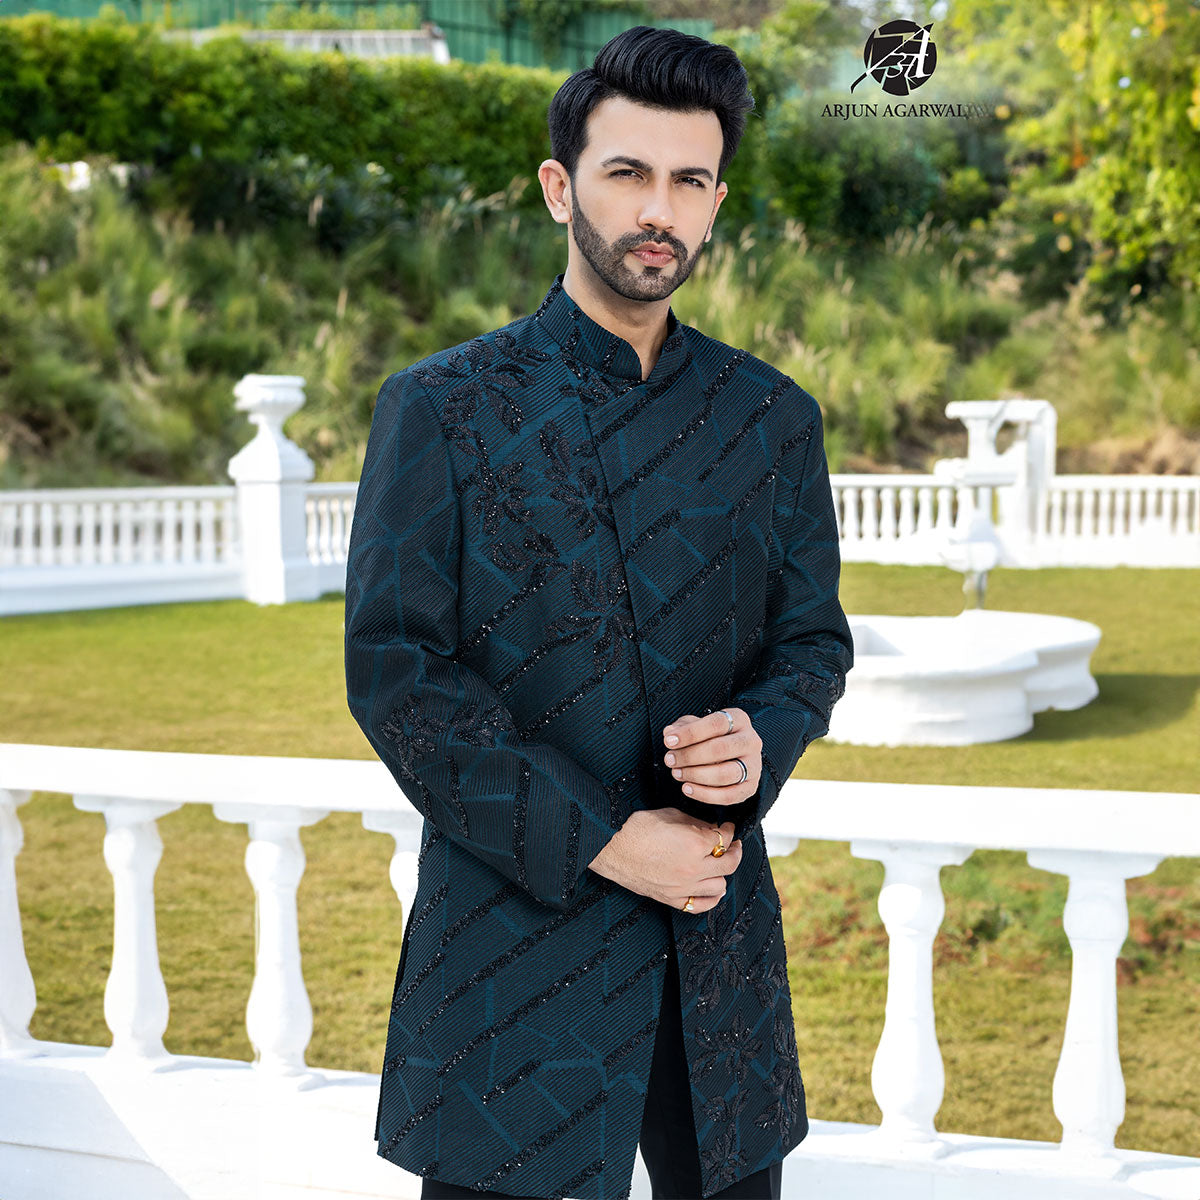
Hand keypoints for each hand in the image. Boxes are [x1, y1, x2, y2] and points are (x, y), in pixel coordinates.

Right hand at [588, 808, 742, 913]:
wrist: (612, 847)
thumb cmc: (636, 829)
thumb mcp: (670, 815)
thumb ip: (695, 823)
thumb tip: (710, 828)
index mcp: (694, 843)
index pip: (724, 837)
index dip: (729, 830)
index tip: (728, 827)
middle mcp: (693, 867)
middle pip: (729, 863)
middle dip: (735, 851)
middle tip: (733, 845)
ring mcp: (683, 886)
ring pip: (720, 885)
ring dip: (722, 874)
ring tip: (719, 865)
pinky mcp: (672, 898)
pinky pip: (701, 905)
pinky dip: (711, 898)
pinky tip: (712, 889)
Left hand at [661, 708, 761, 806]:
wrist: (732, 755)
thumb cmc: (710, 736)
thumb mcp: (696, 725)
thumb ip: (682, 727)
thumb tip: (669, 733)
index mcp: (739, 720)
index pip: (716, 724)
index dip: (690, 733)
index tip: (668, 741)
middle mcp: (751, 741)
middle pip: (719, 749)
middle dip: (689, 756)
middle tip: (669, 760)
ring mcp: (753, 766)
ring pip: (724, 774)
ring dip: (695, 775)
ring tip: (676, 773)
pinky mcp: (750, 787)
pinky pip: (728, 796)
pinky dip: (705, 795)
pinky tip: (687, 788)